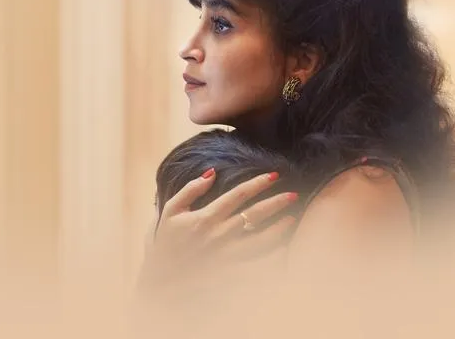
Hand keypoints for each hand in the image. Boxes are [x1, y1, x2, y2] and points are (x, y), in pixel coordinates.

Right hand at [136, 168, 297, 302]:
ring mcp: (226, 256)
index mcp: (205, 218)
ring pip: (261, 241)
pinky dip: (272, 257)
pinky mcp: (229, 274)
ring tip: (292, 219)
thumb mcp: (170, 212)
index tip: (274, 175)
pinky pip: (257, 265)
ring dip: (279, 229)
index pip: (239, 194)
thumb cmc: (165, 244)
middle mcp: (219, 235)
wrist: (160, 283)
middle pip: (255, 215)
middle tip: (293, 195)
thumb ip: (190, 189)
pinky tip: (284, 249)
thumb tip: (212, 171)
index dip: (258, 182)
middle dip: (277, 202)